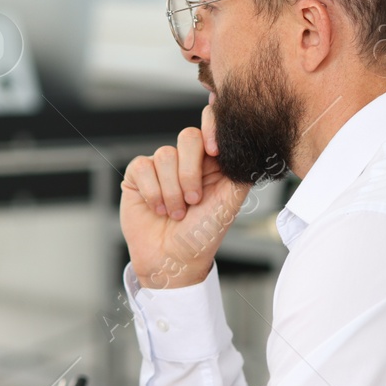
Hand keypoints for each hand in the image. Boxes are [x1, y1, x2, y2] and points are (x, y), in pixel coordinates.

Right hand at [121, 101, 250, 289]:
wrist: (173, 260)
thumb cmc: (203, 235)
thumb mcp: (230, 203)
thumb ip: (240, 172)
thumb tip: (247, 147)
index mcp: (212, 162)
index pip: (212, 126)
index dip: (212, 129)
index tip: (215, 152)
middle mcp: (187, 160)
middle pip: (188, 137)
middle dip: (190, 172)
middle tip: (193, 200)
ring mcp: (162, 167)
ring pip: (164, 155)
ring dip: (172, 191)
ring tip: (175, 213)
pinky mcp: (138, 176)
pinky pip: (143, 167)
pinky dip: (153, 192)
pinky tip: (158, 209)